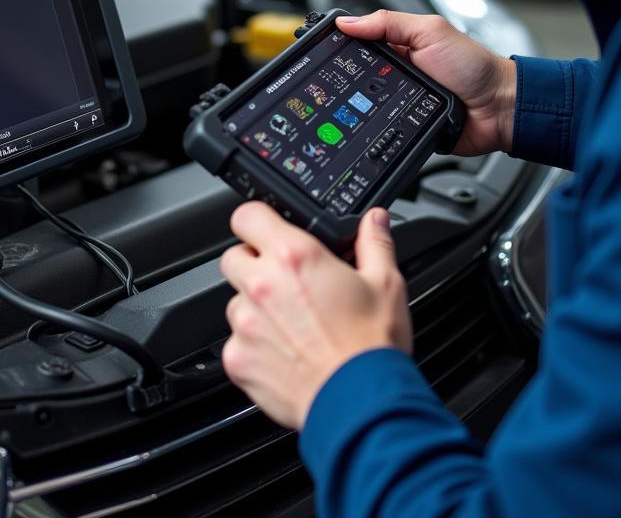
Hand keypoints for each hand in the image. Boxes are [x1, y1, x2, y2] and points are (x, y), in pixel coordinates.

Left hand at [220, 202, 410, 429]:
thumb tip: (374, 220)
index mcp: (294, 256)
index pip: (247, 216)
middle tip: (284, 282)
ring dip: (253, 307)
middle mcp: (262, 284)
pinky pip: (235, 341)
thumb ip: (374, 243)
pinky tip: (284, 352)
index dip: (257, 221)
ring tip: (289, 324)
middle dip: (253, 264)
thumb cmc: (371, 346)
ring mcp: (246, 322)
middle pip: (234, 257)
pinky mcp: (238, 358)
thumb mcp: (386, 284)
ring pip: (233, 301)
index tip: (267, 230)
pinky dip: (253, 346)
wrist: (360, 404)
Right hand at [338, 11, 517, 155]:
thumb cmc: (473, 66)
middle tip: (335, 78)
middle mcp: (396, 74)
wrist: (498, 108)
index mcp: (399, 46)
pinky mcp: (404, 124)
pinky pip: (380, 125)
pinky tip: (368, 122)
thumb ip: (389, 23)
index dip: (342, 44)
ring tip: (351, 101)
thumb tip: (348, 21)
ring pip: (364, 104)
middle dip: (347, 78)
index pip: (360, 43)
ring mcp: (398, 100)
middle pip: (357, 76)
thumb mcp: (430, 32)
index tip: (322, 45)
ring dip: (360, 104)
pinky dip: (375, 125)